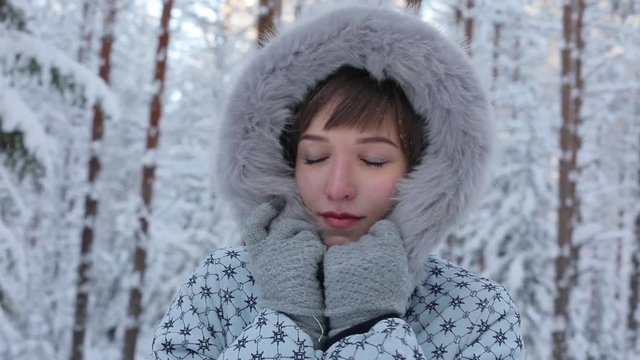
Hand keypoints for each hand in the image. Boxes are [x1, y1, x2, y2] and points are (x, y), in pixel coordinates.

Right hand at [243, 199, 326, 344]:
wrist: (293, 318)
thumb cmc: (286, 301)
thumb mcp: (271, 273)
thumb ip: (273, 252)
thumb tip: (283, 230)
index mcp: (257, 255)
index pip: (255, 225)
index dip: (265, 210)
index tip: (276, 201)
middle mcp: (267, 248)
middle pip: (288, 226)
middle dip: (300, 233)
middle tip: (307, 251)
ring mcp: (284, 246)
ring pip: (304, 233)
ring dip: (311, 246)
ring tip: (309, 270)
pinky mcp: (302, 249)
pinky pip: (316, 244)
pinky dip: (319, 255)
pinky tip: (314, 272)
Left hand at [323, 220, 412, 337]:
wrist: (364, 321)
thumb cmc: (388, 302)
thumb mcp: (404, 277)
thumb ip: (398, 256)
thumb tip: (393, 244)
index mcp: (392, 246)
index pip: (384, 228)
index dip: (381, 239)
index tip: (380, 252)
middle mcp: (371, 242)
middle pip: (365, 239)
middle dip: (365, 251)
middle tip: (365, 271)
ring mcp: (350, 249)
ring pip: (349, 248)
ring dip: (349, 259)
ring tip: (352, 280)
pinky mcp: (333, 258)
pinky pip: (334, 256)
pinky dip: (336, 266)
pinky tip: (341, 282)